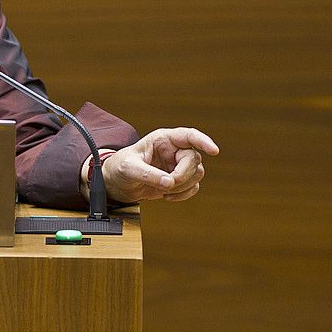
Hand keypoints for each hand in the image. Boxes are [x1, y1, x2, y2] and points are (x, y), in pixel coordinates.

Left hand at [100, 127, 218, 203]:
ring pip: (197, 173)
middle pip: (194, 159)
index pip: (188, 135)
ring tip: (162, 190)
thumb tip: (169, 182)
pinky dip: (183, 194)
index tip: (214, 151)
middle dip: (182, 174)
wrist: (117, 183)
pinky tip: (166, 197)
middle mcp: (173, 150)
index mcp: (163, 139)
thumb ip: (148, 174)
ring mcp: (178, 165)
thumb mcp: (128, 168)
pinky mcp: (179, 180)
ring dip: (183, 186)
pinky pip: (193, 187)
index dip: (203, 141)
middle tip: (166, 185)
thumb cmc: (120, 167)